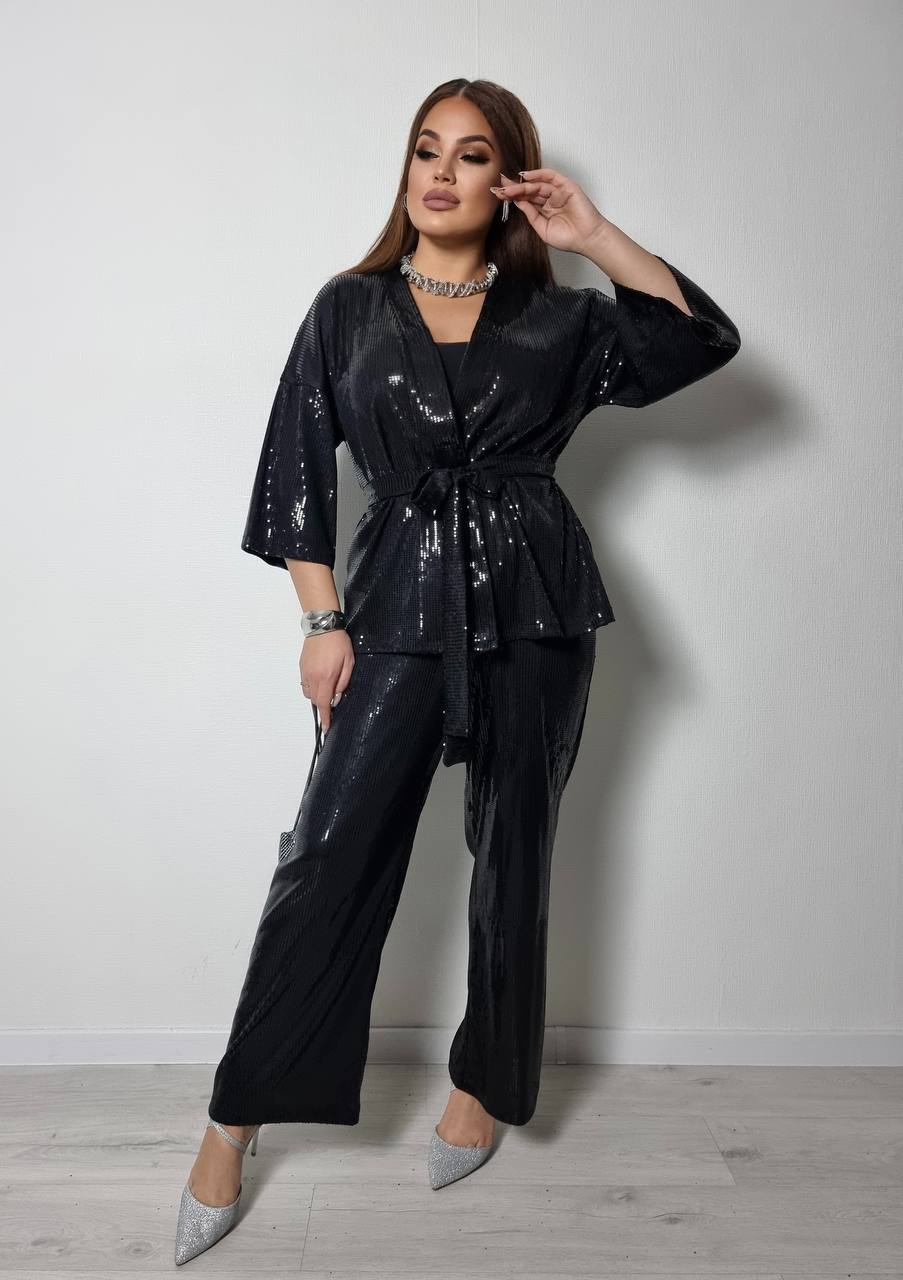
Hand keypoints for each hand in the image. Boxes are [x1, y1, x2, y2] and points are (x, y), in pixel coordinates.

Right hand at [300, 629, 354, 733]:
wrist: (323, 626)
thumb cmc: (339, 643)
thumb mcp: (349, 662)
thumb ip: (343, 682)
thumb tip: (336, 698)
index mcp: (326, 677)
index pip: (323, 703)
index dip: (325, 717)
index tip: (326, 728)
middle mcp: (312, 677)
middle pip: (315, 700)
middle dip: (323, 705)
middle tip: (333, 699)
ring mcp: (305, 672)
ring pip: (308, 693)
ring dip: (317, 695)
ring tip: (327, 686)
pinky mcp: (301, 667)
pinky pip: (305, 684)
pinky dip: (312, 687)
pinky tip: (320, 679)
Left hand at [491, 168, 608, 255]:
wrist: (587, 239)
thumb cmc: (569, 238)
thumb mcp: (542, 228)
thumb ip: (531, 214)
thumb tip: (517, 202)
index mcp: (543, 209)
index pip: (524, 199)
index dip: (511, 196)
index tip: (497, 194)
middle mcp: (549, 199)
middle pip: (528, 189)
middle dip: (512, 188)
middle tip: (498, 188)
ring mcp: (558, 191)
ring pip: (537, 183)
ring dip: (522, 184)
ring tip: (508, 186)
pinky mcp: (567, 186)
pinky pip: (551, 176)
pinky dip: (538, 174)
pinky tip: (526, 176)